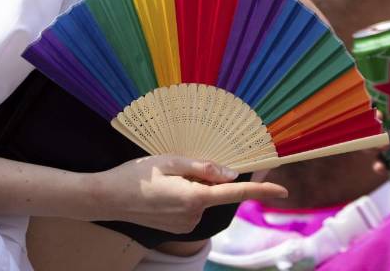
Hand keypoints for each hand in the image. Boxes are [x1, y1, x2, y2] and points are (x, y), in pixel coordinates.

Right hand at [94, 155, 287, 233]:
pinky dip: (185, 194)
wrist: (106, 198)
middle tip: (183, 164)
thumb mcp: (170, 161)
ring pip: (203, 199)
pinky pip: (191, 207)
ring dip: (195, 185)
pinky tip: (163, 187)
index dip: (261, 189)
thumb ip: (203, 167)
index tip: (283, 189)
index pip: (236, 193)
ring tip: (165, 176)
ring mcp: (184, 225)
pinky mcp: (177, 228)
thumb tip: (230, 173)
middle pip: (216, 192)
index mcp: (194, 197)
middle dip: (210, 177)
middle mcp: (193, 215)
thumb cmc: (136, 175)